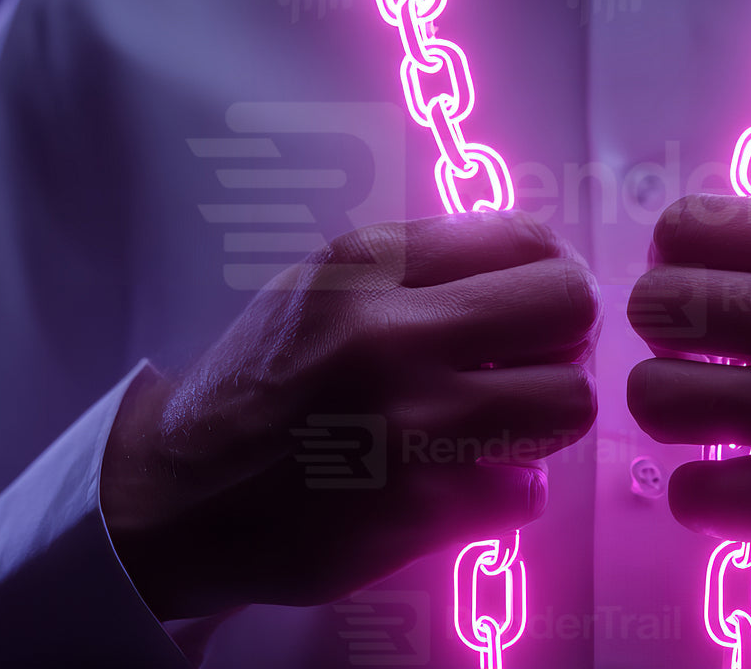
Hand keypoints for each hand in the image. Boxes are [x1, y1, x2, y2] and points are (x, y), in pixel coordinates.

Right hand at [101, 211, 599, 619]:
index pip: (531, 240)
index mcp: (368, 265)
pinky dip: (506, 489)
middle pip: (572, 305)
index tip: (539, 301)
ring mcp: (409, 425)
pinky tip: (461, 480)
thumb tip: (540, 259)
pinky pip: (529, 488)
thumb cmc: (263, 383)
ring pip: (571, 400)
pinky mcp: (419, 510)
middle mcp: (390, 335)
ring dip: (547, 415)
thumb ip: (423, 265)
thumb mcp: (324, 287)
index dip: (552, 273)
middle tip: (537, 358)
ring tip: (505, 419)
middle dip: (567, 334)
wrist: (178, 494)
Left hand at [626, 194, 750, 648]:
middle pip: (658, 305)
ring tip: (722, 422)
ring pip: (657, 397)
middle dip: (665, 338)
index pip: (690, 224)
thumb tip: (691, 242)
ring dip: (678, 417)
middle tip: (703, 360)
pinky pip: (693, 492)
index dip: (677, 264)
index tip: (701, 295)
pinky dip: (711, 495)